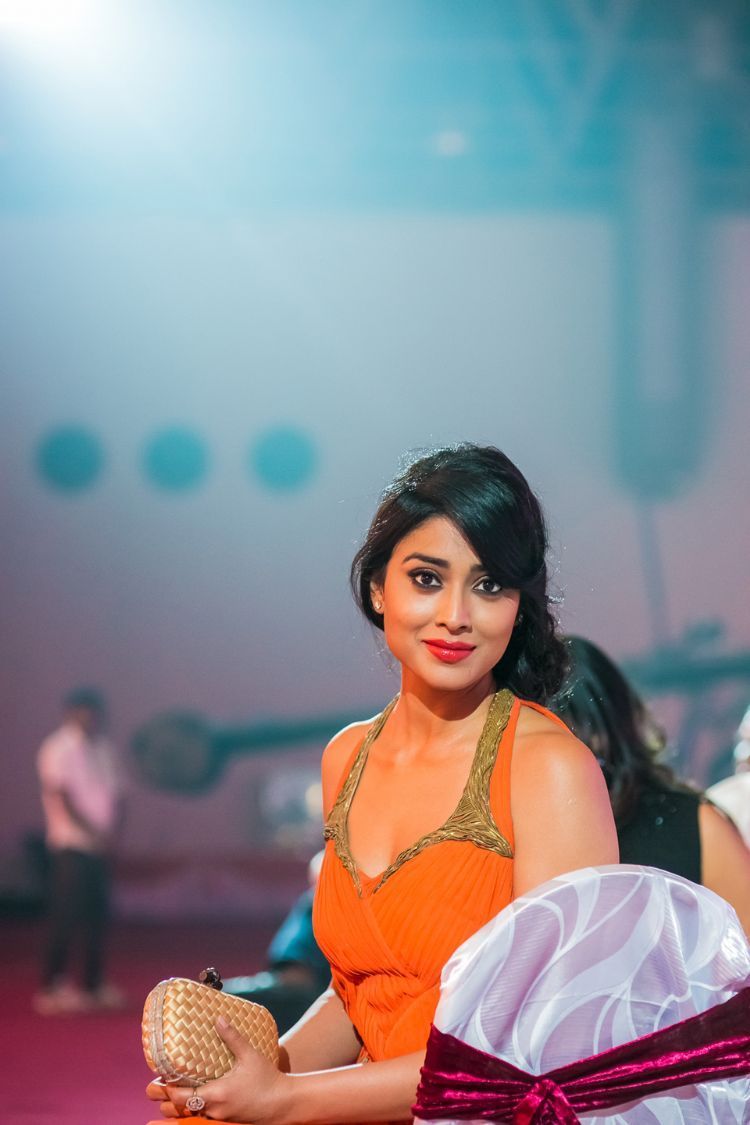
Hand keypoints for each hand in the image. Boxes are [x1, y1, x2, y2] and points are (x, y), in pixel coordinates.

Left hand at [147, 1018, 289, 1121]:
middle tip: (155, 1088)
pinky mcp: (225, 1120)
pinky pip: (201, 1117)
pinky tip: (191, 1100)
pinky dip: (192, 1110)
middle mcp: (214, 1109)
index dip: (168, 1089)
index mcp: (216, 1094)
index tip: (160, 1079)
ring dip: (178, 1107)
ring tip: (169, 1093)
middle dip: (166, 1100)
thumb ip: (232, 1038)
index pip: (181, 1097)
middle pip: (179, 1110)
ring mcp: (219, 1118)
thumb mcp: (249, 1055)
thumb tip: (219, 1019)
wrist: (283, 1103)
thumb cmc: (266, 1079)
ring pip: (189, 1116)